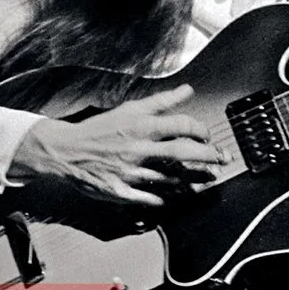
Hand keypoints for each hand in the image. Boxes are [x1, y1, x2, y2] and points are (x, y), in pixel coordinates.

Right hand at [8, 84, 224, 205]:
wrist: (65, 149)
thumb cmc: (100, 128)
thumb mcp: (130, 109)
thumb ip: (162, 102)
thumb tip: (187, 91)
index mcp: (141, 126)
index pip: (180, 126)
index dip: (200, 130)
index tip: (207, 135)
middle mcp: (137, 149)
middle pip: (181, 153)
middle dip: (207, 156)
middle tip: (222, 159)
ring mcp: (128, 172)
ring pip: (168, 178)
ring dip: (191, 181)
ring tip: (207, 181)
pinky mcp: (118, 190)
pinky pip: (146, 198)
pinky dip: (161, 199)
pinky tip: (172, 198)